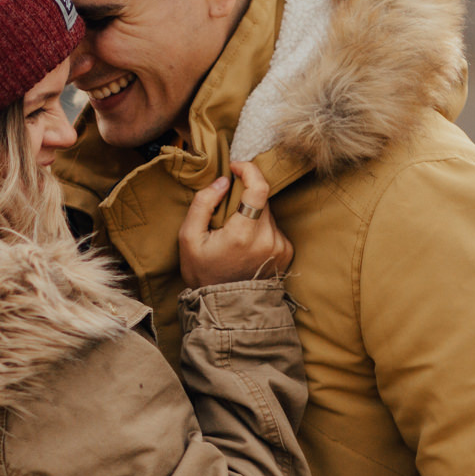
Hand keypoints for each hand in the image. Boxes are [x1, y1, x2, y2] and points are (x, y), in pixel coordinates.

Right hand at [178, 160, 291, 286]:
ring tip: (234, 235)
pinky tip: (246, 245)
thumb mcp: (188, 238)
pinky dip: (260, 228)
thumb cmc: (203, 272)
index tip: (236, 168)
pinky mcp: (286, 252)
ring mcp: (280, 247)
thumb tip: (222, 181)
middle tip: (225, 213)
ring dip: (252, 214)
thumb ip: (202, 204)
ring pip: (268, 213)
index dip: (249, 170)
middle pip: (262, 199)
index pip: (259, 188)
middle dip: (244, 198)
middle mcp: (267, 239)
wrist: (224, 307)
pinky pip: (274, 228)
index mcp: (243, 234)